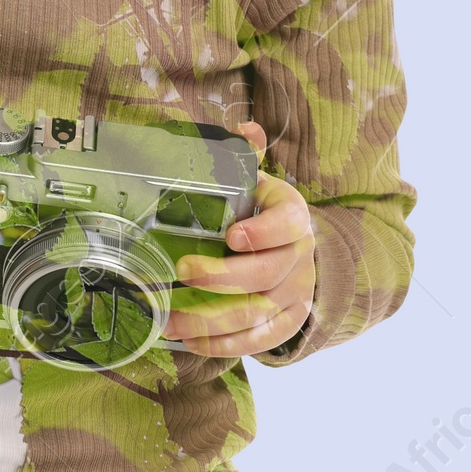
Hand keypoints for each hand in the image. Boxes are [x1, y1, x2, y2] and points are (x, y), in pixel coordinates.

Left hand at [163, 123, 316, 357]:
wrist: (297, 248)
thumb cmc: (261, 210)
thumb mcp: (258, 180)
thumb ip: (248, 155)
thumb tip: (244, 127)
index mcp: (292, 215)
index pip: (286, 223)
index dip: (262, 232)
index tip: (231, 235)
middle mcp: (300, 256)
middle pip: (265, 273)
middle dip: (221, 277)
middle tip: (181, 272)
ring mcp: (296, 292)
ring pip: (257, 312)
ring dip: (211, 319)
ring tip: (171, 318)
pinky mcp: (288, 320)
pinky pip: (260, 340)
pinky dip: (226, 345)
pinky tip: (192, 341)